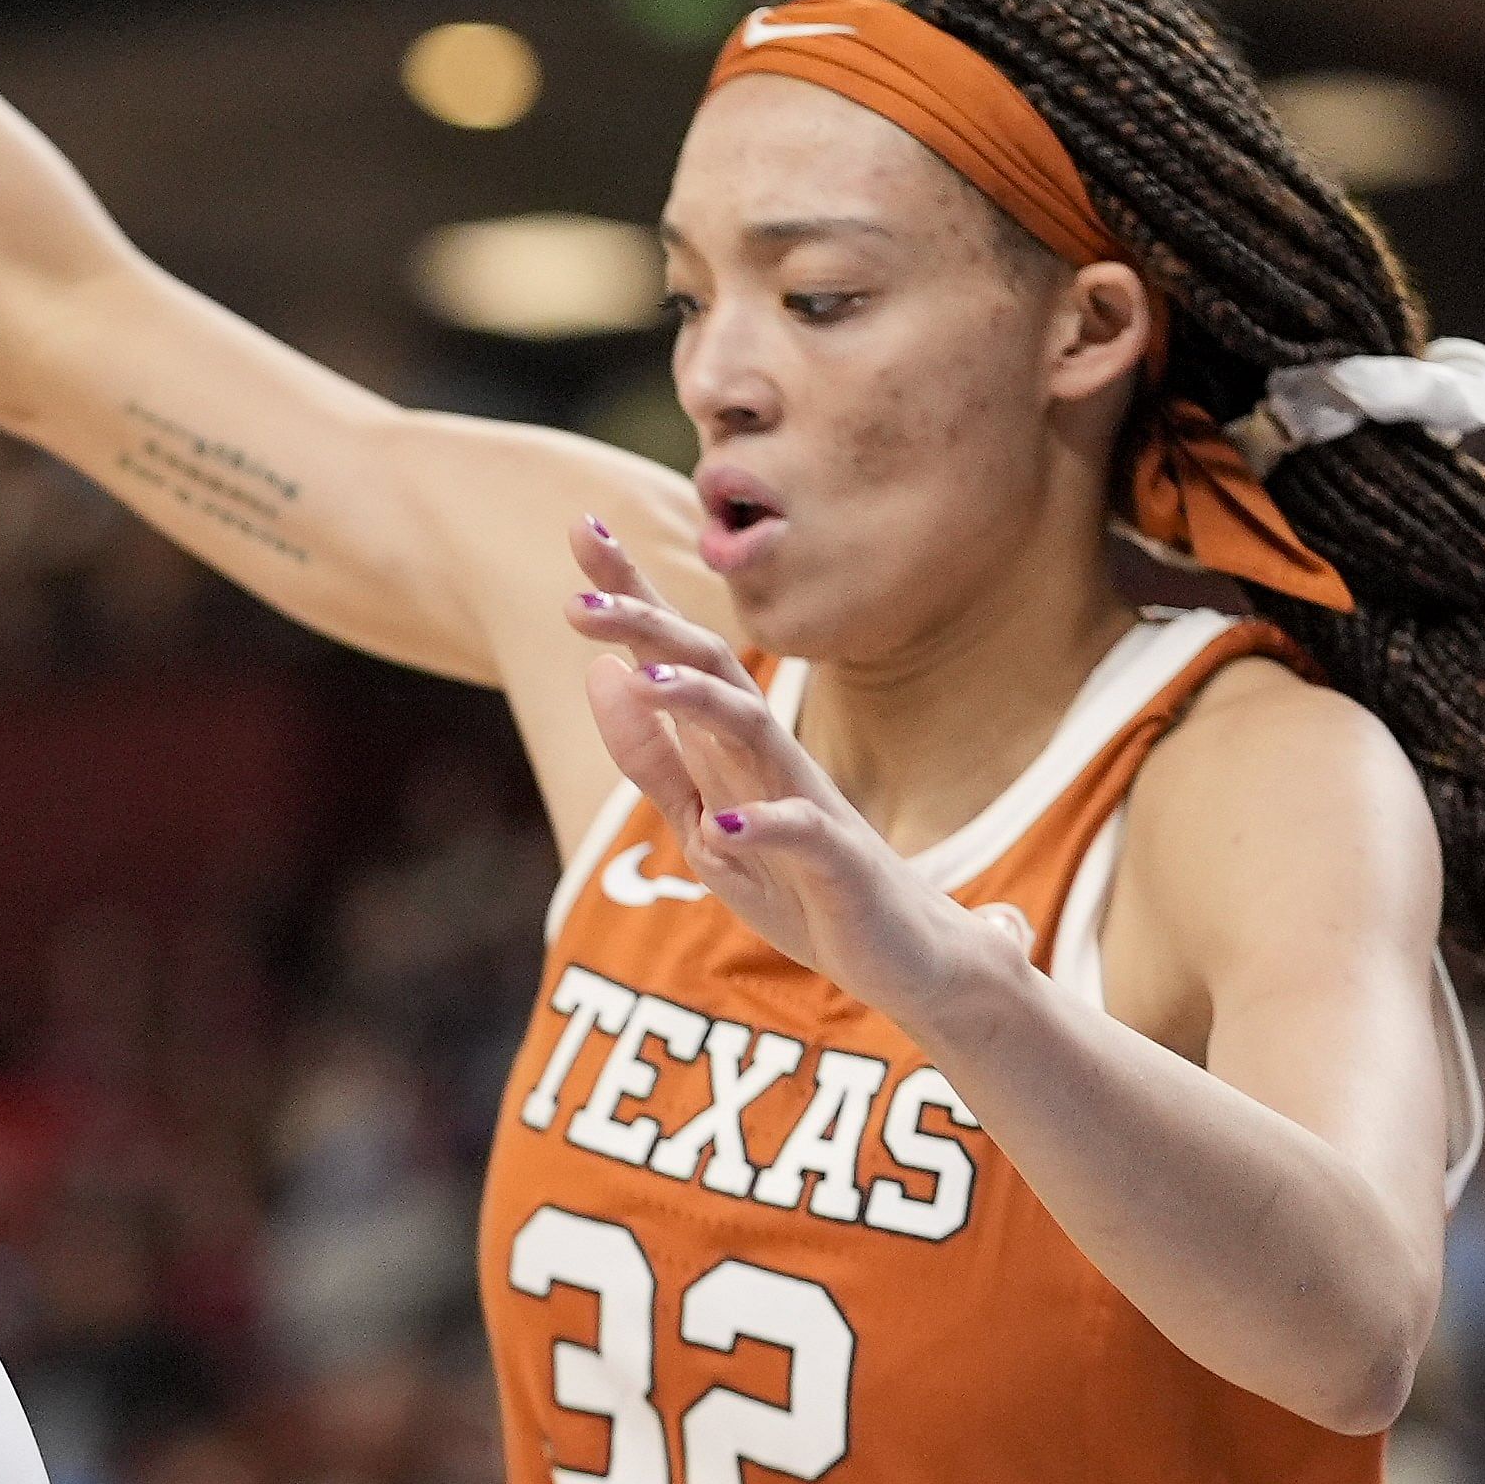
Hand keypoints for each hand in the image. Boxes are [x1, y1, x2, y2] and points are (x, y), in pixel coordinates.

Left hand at [562, 520, 1020, 1025]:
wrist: (903, 955)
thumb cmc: (798, 883)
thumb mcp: (702, 824)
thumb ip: (652, 758)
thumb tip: (603, 673)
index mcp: (732, 749)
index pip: (676, 655)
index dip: (632, 596)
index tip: (582, 529)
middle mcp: (770, 759)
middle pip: (710, 671)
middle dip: (649, 629)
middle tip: (580, 599)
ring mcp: (808, 804)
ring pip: (756, 734)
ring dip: (701, 703)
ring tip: (646, 680)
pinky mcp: (840, 864)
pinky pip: (804, 835)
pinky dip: (765, 827)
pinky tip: (723, 827)